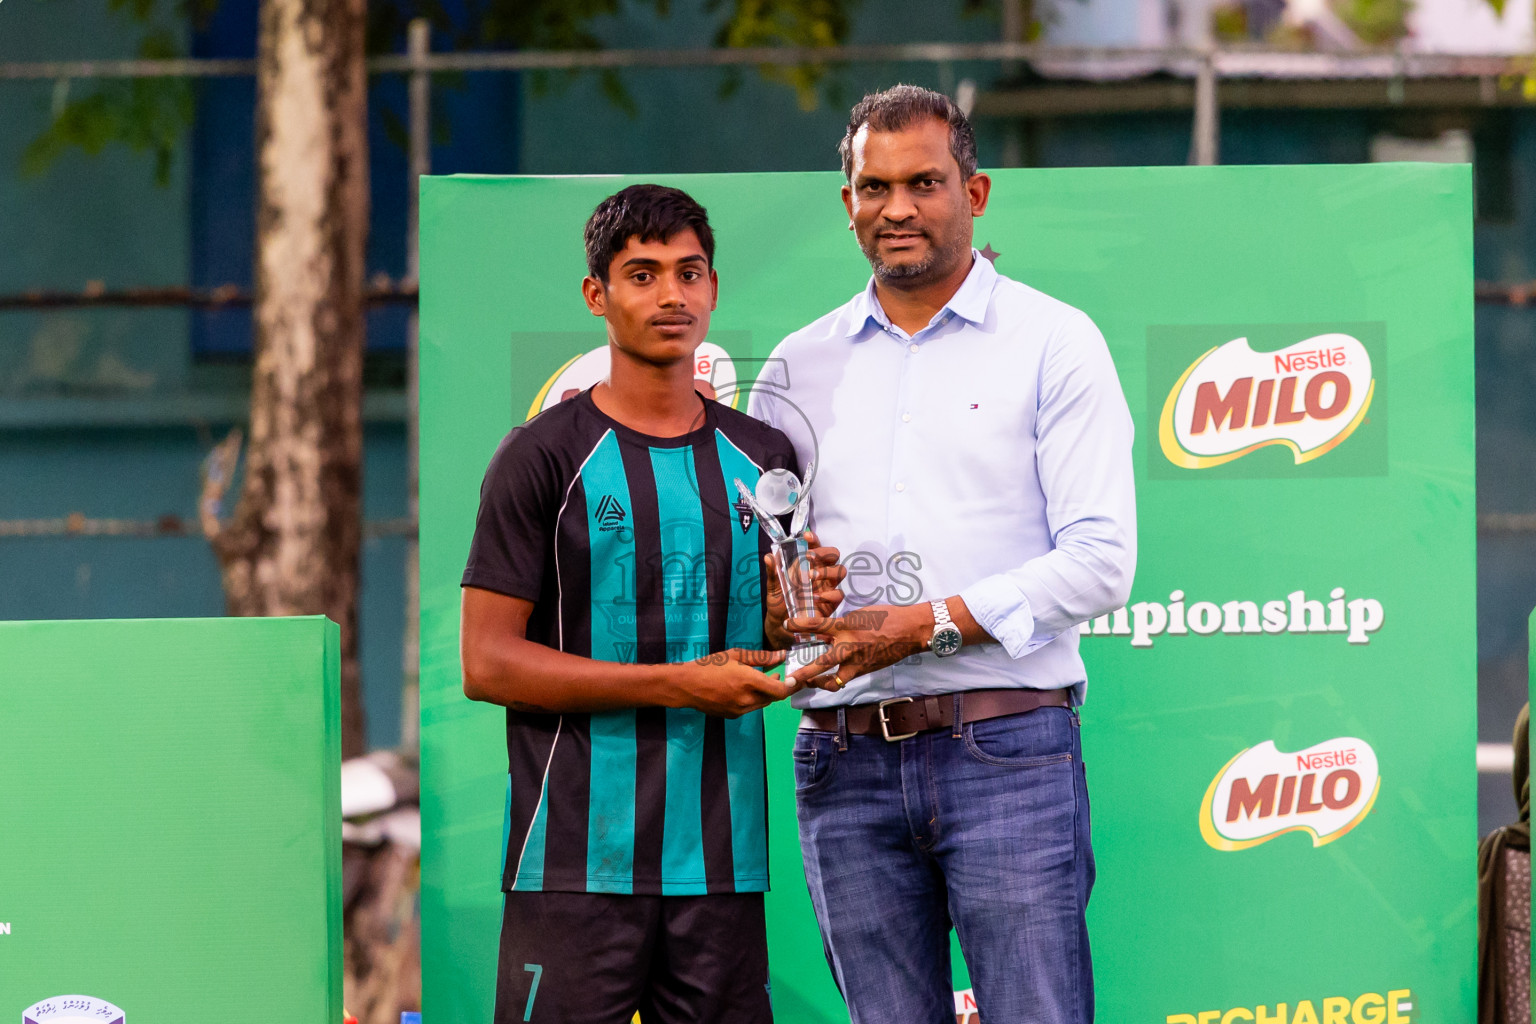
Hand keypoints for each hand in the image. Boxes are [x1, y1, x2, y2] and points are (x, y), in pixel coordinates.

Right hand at [671, 648, 793, 717]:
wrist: (686, 685)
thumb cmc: (709, 665)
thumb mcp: (735, 655)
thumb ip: (761, 657)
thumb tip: (782, 656)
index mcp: (749, 681)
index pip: (780, 691)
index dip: (791, 686)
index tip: (795, 679)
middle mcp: (747, 699)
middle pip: (773, 698)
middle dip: (779, 688)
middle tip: (779, 676)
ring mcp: (740, 710)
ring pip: (762, 704)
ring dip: (766, 693)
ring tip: (763, 680)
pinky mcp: (733, 715)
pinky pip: (750, 708)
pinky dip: (753, 699)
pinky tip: (745, 689)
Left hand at [764, 531, 846, 649]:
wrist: (781, 624)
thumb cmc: (780, 601)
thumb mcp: (773, 586)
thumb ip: (773, 572)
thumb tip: (769, 557)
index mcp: (808, 564)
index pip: (816, 546)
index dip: (814, 539)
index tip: (806, 536)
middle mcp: (821, 572)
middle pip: (834, 555)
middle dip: (824, 553)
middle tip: (809, 557)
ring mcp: (828, 587)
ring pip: (840, 571)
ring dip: (827, 571)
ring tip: (811, 577)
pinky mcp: (831, 603)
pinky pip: (838, 595)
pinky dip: (828, 595)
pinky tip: (815, 597)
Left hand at [787, 603, 932, 691]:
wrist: (909, 631)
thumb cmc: (886, 617)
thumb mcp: (859, 615)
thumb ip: (840, 625)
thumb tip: (824, 633)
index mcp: (847, 627)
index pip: (817, 625)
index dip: (800, 625)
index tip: (787, 624)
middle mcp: (849, 646)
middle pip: (822, 663)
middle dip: (804, 673)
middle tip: (790, 680)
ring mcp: (857, 662)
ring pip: (833, 680)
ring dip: (818, 682)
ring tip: (806, 683)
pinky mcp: (864, 670)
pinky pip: (845, 678)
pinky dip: (836, 679)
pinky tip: (829, 678)